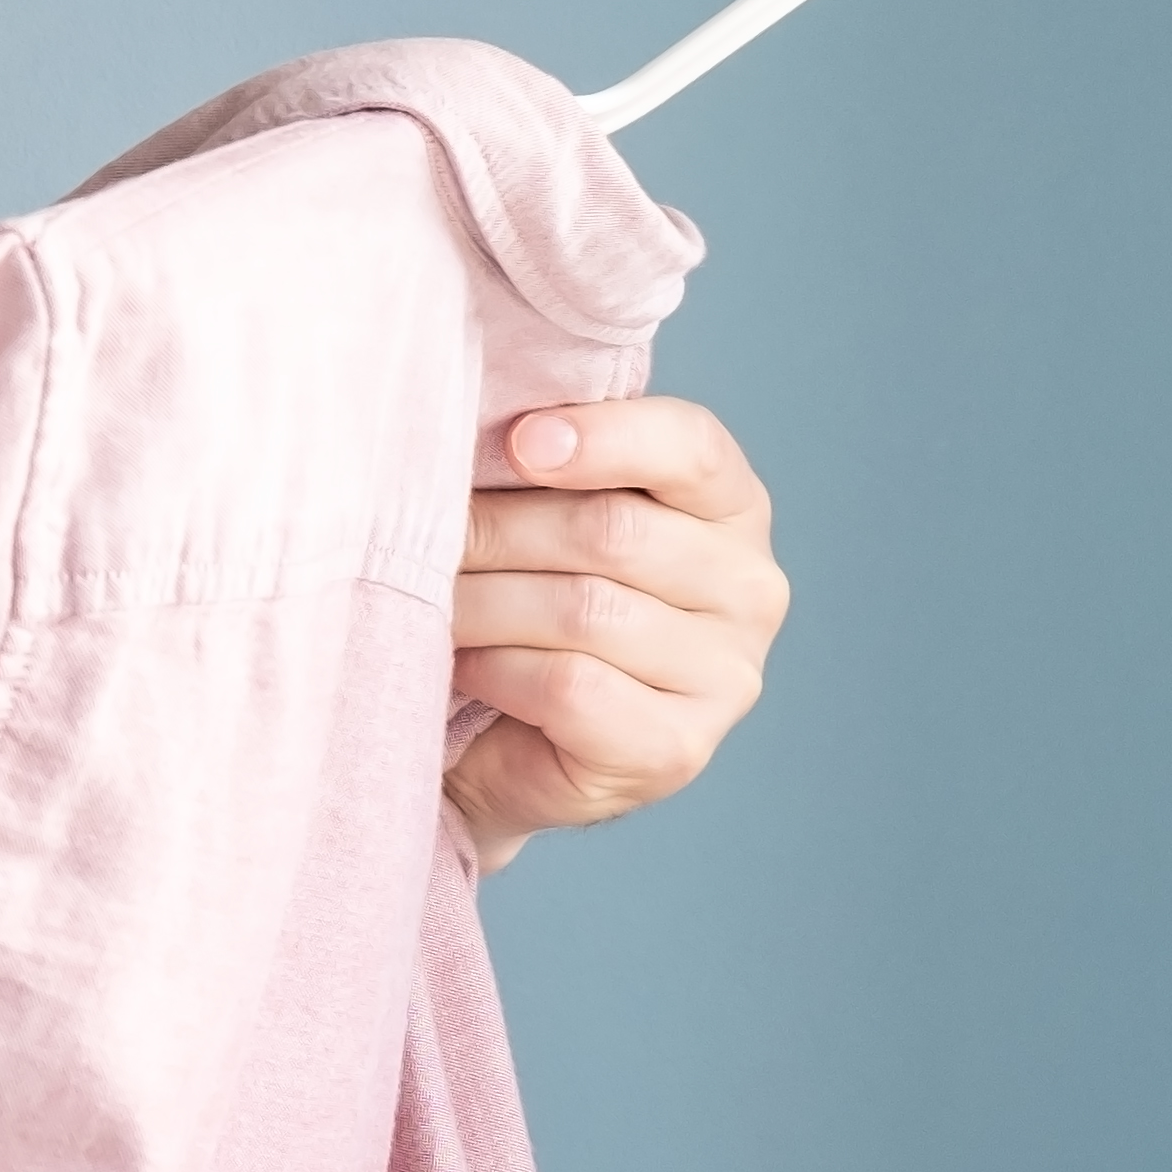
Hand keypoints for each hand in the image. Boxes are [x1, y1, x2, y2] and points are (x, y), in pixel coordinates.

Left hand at [446, 396, 785, 872]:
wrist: (501, 742)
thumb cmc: (525, 598)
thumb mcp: (543, 509)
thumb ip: (543, 457)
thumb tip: (491, 422)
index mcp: (730, 507)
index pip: (690, 447)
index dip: (602, 438)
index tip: (518, 442)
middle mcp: (748, 589)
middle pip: (613, 531)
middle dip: (499, 529)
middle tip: (423, 531)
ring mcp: (725, 676)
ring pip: (584, 610)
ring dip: (483, 601)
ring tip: (434, 599)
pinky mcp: (676, 749)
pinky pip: (570, 686)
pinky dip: (498, 669)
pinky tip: (465, 664)